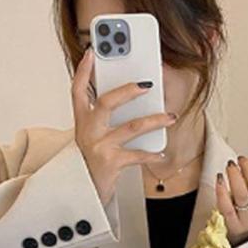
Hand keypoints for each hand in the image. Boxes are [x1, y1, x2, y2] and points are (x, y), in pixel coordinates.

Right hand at [72, 46, 175, 206]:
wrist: (81, 194)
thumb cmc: (90, 162)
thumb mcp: (91, 137)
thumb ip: (104, 118)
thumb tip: (133, 97)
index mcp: (81, 121)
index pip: (77, 90)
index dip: (83, 71)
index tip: (92, 53)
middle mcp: (88, 131)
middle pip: (106, 102)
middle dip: (128, 90)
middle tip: (147, 84)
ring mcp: (99, 147)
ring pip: (131, 127)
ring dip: (154, 120)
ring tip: (170, 117)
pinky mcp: (111, 163)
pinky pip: (137, 155)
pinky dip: (152, 154)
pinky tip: (162, 152)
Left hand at [215, 156, 247, 247]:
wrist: (237, 239)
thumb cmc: (247, 214)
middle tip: (242, 160)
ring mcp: (246, 221)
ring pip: (242, 195)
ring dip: (235, 176)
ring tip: (230, 166)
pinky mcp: (230, 225)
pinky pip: (226, 206)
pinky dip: (222, 190)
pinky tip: (220, 179)